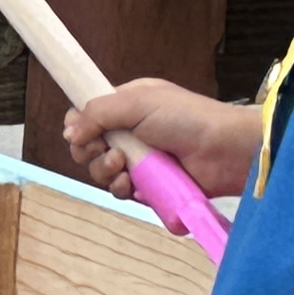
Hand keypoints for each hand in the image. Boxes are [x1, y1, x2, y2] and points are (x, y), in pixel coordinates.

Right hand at [62, 81, 262, 203]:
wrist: (224, 151)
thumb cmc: (187, 118)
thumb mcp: (138, 102)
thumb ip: (98, 112)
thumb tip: (69, 131)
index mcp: (126, 105)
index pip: (88, 117)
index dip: (80, 128)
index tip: (83, 135)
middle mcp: (130, 132)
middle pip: (90, 148)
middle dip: (93, 154)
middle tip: (112, 153)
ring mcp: (140, 160)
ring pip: (103, 172)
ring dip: (106, 173)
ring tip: (125, 168)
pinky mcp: (150, 186)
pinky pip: (123, 192)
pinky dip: (123, 190)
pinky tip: (133, 185)